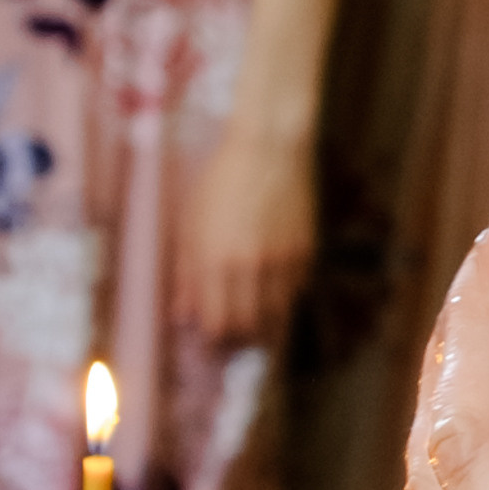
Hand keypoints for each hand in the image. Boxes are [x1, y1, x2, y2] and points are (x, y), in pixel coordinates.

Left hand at [174, 124, 315, 344]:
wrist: (269, 149)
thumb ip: (186, 272)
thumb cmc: (221, 181)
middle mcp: (251, 268)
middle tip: (232, 336)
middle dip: (239, 338)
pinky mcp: (306, 253)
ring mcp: (283, 262)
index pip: (217, 323)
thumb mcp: (191, 223)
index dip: (212, 338)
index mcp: (216, 260)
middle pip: (249, 327)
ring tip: (254, 321)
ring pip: (277, 315)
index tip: (209, 340)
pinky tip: (273, 287)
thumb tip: (182, 314)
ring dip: (264, 324)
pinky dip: (284, 297)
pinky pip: (296, 290)